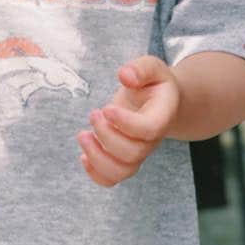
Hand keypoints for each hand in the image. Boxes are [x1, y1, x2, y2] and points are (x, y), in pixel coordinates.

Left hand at [77, 55, 179, 187]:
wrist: (160, 102)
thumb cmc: (154, 84)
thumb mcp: (152, 66)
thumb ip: (141, 68)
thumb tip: (125, 76)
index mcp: (161, 116)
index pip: (148, 129)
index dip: (125, 123)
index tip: (107, 108)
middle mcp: (151, 140)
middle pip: (133, 153)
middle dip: (106, 136)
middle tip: (94, 114)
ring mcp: (138, 152)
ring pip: (122, 171)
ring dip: (97, 157)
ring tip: (83, 135)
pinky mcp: (124, 159)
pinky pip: (112, 178)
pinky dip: (95, 173)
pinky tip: (84, 156)